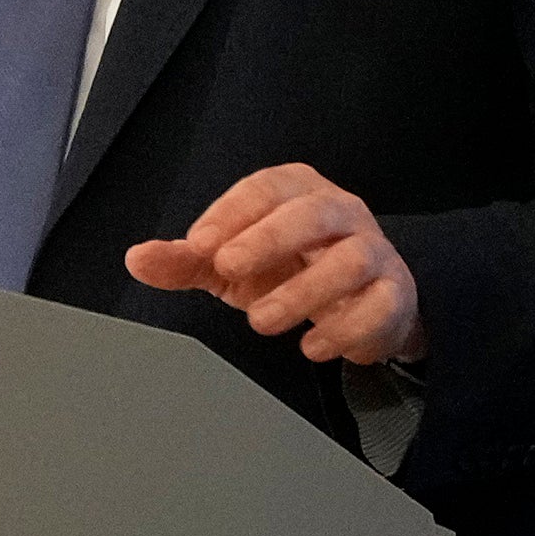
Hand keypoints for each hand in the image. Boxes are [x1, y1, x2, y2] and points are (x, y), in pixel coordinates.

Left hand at [124, 163, 423, 365]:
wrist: (355, 304)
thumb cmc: (286, 267)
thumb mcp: (231, 261)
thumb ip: (185, 260)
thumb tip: (138, 259)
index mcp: (296, 191)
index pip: (265, 189)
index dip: (230, 213)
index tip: (198, 244)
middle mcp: (341, 212)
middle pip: (314, 213)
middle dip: (268, 238)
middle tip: (228, 268)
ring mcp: (375, 251)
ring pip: (352, 261)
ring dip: (303, 293)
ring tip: (261, 321)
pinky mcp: (396, 294)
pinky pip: (381, 306)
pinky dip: (347, 329)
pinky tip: (313, 347)